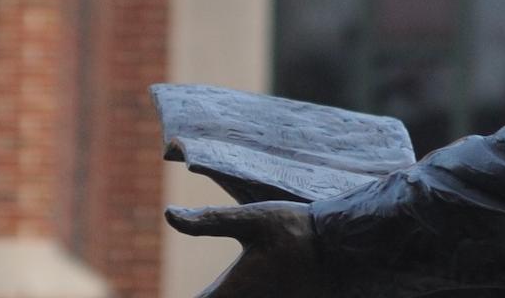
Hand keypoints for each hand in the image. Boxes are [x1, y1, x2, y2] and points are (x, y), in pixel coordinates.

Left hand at [166, 202, 327, 296]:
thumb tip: (168, 214)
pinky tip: (248, 287)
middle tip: (203, 290)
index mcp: (234, 291)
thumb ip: (208, 220)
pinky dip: (249, 296)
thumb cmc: (298, 230)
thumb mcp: (251, 218)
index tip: (157, 294)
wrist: (347, 247)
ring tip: (221, 287)